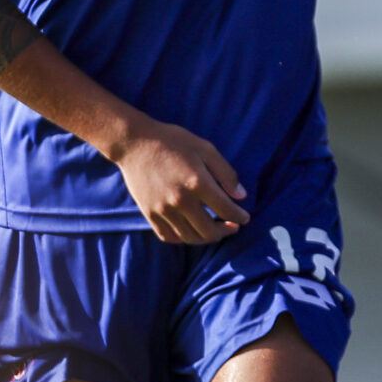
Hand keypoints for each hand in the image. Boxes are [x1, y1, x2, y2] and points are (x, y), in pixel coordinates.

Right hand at [111, 120, 250, 242]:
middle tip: (233, 227)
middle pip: (208, 230)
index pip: (225, 209)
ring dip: (206, 238)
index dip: (239, 216)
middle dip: (225, 231)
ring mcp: (163, 210)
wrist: (136, 144)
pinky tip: (192, 232)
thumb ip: (226, 173)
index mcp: (197, 183)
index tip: (246, 218)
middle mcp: (180, 201)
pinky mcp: (149, 214)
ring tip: (215, 231)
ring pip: (189, 237)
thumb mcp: (206, 149)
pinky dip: (183, 238)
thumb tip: (241, 196)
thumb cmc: (174, 142)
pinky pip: (169, 236)